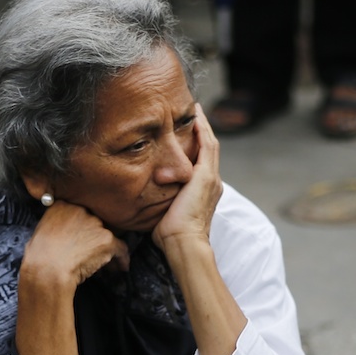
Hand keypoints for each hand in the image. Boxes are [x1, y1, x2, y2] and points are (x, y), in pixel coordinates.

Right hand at [21, 201, 129, 291]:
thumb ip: (54, 228)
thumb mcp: (40, 234)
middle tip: (94, 254)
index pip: (79, 214)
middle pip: (95, 223)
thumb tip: (62, 238)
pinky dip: (122, 259)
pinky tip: (122, 268)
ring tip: (108, 265)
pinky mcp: (106, 239)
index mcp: (62, 205)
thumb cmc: (38, 259)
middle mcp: (80, 210)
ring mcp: (95, 224)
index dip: (83, 228)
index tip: (83, 240)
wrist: (47, 270)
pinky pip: (120, 249)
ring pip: (108, 236)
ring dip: (107, 250)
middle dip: (95, 238)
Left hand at [151, 104, 222, 254]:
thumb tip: (143, 196)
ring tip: (195, 110)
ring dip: (203, 126)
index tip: (187, 133)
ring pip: (210, 144)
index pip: (201, 162)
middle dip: (202, 131)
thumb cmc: (170, 236)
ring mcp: (211, 179)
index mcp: (204, 192)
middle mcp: (212, 183)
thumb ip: (160, 200)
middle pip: (209, 149)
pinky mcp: (206, 176)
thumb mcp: (164, 213)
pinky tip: (196, 117)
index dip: (196, 146)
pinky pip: (207, 145)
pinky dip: (203, 130)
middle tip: (194, 114)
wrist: (183, 243)